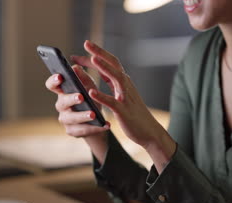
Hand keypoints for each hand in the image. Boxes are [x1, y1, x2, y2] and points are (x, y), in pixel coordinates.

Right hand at [44, 65, 109, 139]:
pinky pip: (83, 130)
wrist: (96, 122)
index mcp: (63, 92)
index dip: (54, 81)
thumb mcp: (90, 88)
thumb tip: (76, 67)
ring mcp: (65, 119)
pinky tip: (105, 124)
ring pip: (72, 118)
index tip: (60, 76)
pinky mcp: (72, 131)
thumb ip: (84, 78)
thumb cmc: (91, 100)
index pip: (52, 85)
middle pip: (62, 102)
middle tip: (81, 97)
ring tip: (94, 114)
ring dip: (83, 116)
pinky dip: (95, 127)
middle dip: (71, 99)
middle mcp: (61, 105)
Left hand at [72, 41, 175, 161]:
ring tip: (92, 59)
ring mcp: (126, 97)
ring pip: (116, 78)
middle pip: (114, 64)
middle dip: (100, 52)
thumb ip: (113, 82)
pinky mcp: (124, 111)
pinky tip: (90, 92)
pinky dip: (102, 96)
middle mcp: (125, 85)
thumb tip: (101, 70)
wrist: (148, 131)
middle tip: (87, 42)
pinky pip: (112, 102)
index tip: (83, 49)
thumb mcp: (122, 93)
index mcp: (123, 81)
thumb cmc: (133, 113)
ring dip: (104, 67)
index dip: (97, 55)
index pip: (110, 62)